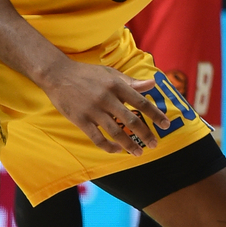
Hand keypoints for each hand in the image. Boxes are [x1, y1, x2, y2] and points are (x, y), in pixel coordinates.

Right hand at [40, 59, 169, 155]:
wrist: (58, 75)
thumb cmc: (88, 74)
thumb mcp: (111, 73)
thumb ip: (132, 82)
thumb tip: (153, 84)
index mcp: (117, 85)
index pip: (141, 102)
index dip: (155, 114)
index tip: (166, 124)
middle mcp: (107, 98)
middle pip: (131, 120)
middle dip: (145, 134)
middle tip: (154, 144)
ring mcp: (93, 110)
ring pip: (115, 131)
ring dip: (129, 144)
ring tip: (138, 153)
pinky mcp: (80, 120)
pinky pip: (97, 138)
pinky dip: (108, 146)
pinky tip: (117, 150)